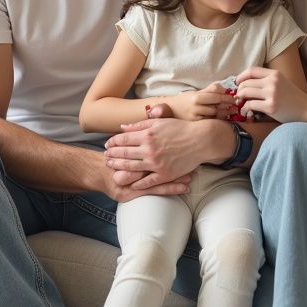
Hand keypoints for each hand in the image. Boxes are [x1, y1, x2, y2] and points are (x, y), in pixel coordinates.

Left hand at [104, 117, 227, 189]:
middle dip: (112, 155)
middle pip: (124, 153)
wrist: (201, 140)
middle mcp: (149, 149)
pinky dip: (138, 184)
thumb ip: (140, 125)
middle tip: (105, 157)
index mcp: (147, 135)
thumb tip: (123, 127)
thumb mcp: (159, 122)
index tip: (107, 144)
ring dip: (120, 168)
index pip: (123, 139)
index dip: (112, 142)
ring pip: (132, 168)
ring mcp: (156, 163)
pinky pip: (148, 182)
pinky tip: (131, 184)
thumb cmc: (181, 128)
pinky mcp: (165, 174)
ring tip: (113, 168)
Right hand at [150, 83, 239, 121]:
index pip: (216, 95)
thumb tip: (224, 88)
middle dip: (227, 105)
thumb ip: (209, 90)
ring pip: (215, 115)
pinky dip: (217, 119)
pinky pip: (210, 122)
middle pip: (217, 105)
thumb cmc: (184, 101)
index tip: (234, 98)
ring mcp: (196, 117)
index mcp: (197, 97)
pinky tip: (222, 118)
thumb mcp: (195, 92)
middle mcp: (196, 107)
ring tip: (231, 111)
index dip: (227, 96)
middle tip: (235, 105)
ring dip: (224, 113)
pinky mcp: (196, 125)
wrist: (169, 111)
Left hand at [234, 67, 306, 123]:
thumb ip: (268, 80)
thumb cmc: (294, 98)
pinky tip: (246, 111)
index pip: (251, 70)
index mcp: (275, 74)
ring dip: (240, 99)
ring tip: (241, 104)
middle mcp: (272, 81)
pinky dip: (245, 108)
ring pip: (245, 92)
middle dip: (239, 90)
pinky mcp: (271, 106)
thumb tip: (247, 83)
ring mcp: (272, 94)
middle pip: (246, 82)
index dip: (241, 76)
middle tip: (239, 97)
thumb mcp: (282, 82)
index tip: (237, 83)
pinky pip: (250, 105)